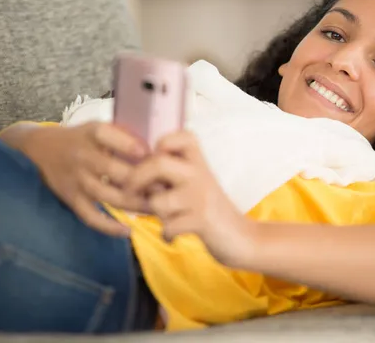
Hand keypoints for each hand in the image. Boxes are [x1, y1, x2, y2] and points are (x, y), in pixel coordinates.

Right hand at [22, 123, 148, 235]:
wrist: (40, 148)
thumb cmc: (81, 138)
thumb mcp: (99, 127)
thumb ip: (124, 136)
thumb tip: (159, 150)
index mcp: (92, 133)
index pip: (109, 136)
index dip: (131, 146)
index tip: (152, 155)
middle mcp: (83, 156)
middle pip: (115, 171)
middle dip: (143, 182)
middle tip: (166, 190)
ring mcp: (76, 179)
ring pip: (108, 196)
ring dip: (134, 205)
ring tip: (155, 209)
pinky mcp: (71, 198)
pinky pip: (90, 216)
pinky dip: (108, 227)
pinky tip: (127, 230)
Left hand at [126, 131, 256, 266]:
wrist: (243, 238)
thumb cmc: (212, 211)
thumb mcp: (197, 185)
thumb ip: (173, 175)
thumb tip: (135, 172)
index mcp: (200, 163)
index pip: (182, 137)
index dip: (163, 143)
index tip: (155, 156)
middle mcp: (201, 175)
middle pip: (157, 163)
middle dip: (136, 179)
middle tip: (131, 191)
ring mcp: (201, 198)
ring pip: (158, 201)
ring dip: (157, 215)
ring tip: (169, 220)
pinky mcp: (202, 221)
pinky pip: (168, 227)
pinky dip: (167, 235)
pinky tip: (174, 236)